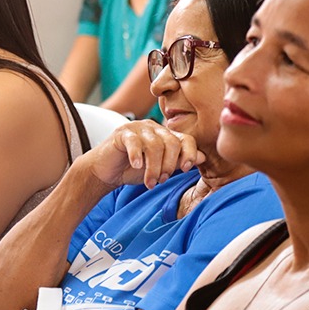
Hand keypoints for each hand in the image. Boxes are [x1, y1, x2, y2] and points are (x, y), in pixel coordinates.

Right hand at [84, 120, 204, 189]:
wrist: (106, 170)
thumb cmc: (134, 169)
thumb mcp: (160, 167)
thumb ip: (179, 161)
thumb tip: (202, 157)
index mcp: (165, 134)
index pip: (186, 139)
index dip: (188, 154)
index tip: (185, 169)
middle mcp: (153, 127)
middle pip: (171, 142)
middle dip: (168, 165)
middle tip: (161, 180)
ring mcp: (137, 128)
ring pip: (154, 145)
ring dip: (153, 168)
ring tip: (149, 182)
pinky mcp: (122, 133)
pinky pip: (135, 142)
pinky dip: (137, 156)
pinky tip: (136, 166)